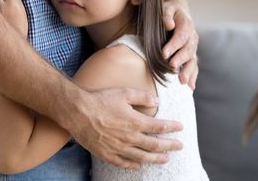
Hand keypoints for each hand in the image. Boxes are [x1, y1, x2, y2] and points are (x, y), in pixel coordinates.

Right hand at [67, 88, 183, 168]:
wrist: (77, 112)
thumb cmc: (100, 99)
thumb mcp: (124, 93)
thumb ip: (142, 97)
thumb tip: (157, 101)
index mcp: (135, 121)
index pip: (159, 127)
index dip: (171, 128)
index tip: (180, 127)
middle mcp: (129, 137)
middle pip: (154, 145)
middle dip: (169, 146)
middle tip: (180, 146)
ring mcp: (118, 148)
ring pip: (142, 157)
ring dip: (156, 159)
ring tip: (166, 159)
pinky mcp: (106, 154)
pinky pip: (123, 163)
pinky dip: (134, 165)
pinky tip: (140, 165)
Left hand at [161, 0, 198, 89]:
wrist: (178, 12)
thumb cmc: (169, 10)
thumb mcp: (166, 7)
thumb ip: (166, 14)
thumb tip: (169, 25)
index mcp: (187, 24)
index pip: (181, 36)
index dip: (174, 45)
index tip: (164, 54)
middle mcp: (192, 37)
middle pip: (188, 50)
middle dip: (180, 59)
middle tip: (172, 67)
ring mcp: (193, 47)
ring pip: (193, 60)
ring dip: (188, 71)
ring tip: (182, 81)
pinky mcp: (192, 54)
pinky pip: (194, 66)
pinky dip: (193, 76)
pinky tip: (190, 87)